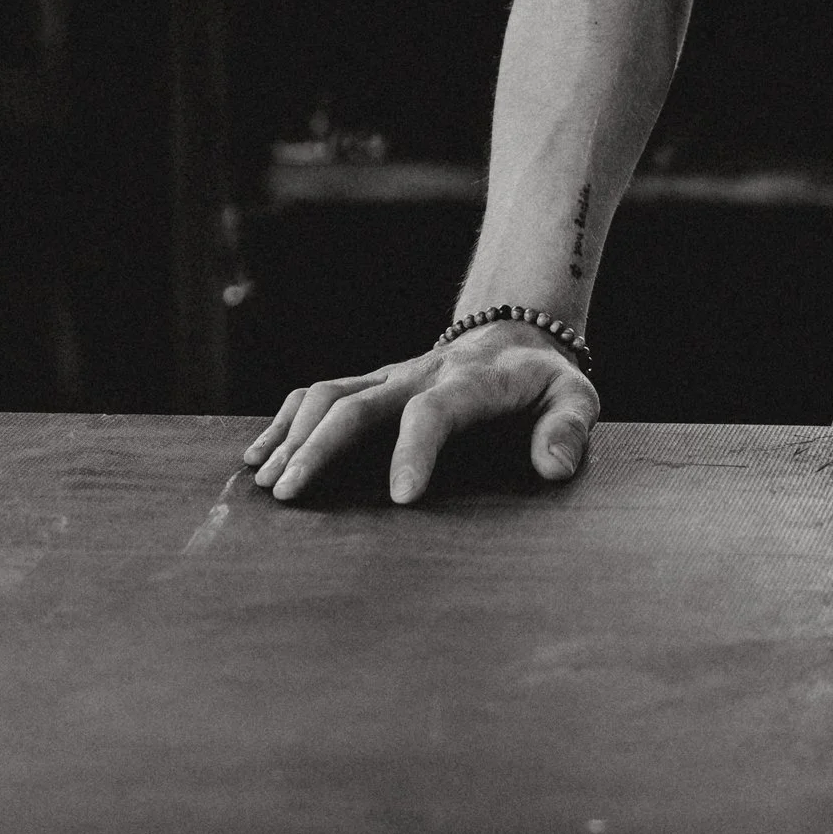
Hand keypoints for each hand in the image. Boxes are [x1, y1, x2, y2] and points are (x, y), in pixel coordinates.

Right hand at [243, 321, 598, 505]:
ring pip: (329, 394)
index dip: (417, 450)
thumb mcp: (574, 397)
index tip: (403, 499)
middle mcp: (420, 375)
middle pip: (360, 402)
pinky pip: (317, 393)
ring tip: (269, 483)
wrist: (515, 334)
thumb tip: (553, 468)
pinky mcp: (371, 384)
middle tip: (293, 495)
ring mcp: (390, 377)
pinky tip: (258, 458)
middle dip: (322, 447)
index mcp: (471, 383)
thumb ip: (568, 429)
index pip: (435, 411)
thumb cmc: (544, 382)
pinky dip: (283, 422)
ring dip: (294, 436)